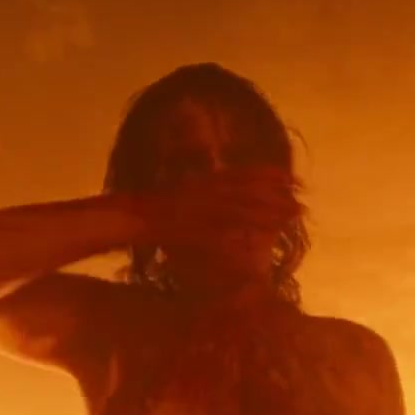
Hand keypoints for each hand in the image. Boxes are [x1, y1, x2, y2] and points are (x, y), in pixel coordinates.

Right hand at [131, 165, 303, 252]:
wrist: (111, 217)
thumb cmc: (137, 211)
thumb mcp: (170, 199)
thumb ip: (193, 197)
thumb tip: (211, 199)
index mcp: (197, 182)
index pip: (239, 175)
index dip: (266, 175)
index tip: (290, 177)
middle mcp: (198, 191)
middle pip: (244, 192)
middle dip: (275, 195)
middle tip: (304, 199)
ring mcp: (190, 209)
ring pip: (235, 210)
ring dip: (265, 213)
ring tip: (292, 217)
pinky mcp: (181, 227)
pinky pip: (210, 232)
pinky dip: (231, 235)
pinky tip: (253, 240)